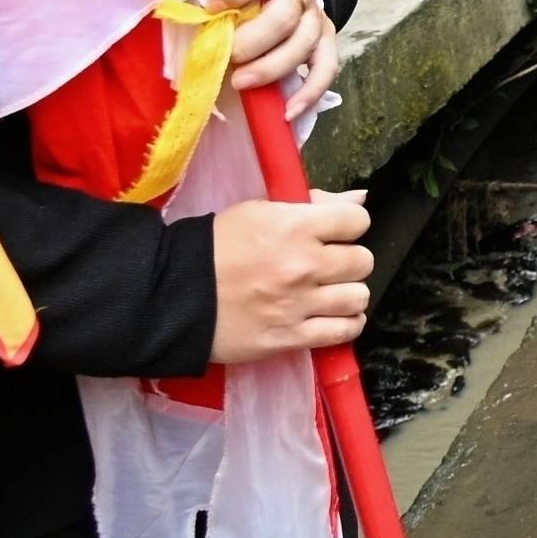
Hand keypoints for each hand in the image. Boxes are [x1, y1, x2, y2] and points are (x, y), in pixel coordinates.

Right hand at [209, 190, 371, 363]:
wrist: (173, 296)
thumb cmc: (217, 247)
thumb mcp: (259, 211)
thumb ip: (314, 203)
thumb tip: (361, 199)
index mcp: (295, 227)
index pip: (357, 221)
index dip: (348, 225)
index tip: (335, 233)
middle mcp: (303, 265)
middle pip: (362, 261)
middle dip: (348, 260)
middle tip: (328, 264)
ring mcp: (299, 305)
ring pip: (358, 297)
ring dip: (348, 293)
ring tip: (330, 292)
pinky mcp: (291, 338)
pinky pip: (343, 331)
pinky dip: (347, 323)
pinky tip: (335, 316)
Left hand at [211, 0, 340, 125]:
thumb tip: (183, 17)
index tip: (210, 9)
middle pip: (286, 14)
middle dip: (253, 41)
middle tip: (226, 56)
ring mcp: (315, 15)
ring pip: (304, 43)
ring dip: (271, 67)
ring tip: (240, 83)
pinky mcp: (324, 40)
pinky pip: (327, 67)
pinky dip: (310, 91)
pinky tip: (288, 111)